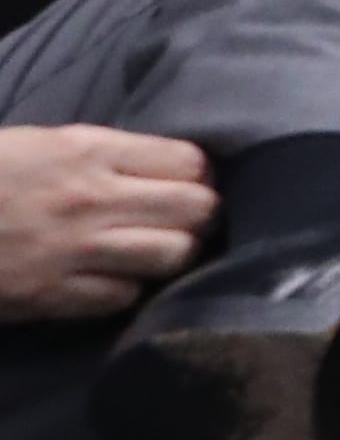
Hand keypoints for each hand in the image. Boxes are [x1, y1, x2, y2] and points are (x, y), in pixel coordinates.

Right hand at [0, 124, 216, 320]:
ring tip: (157, 251)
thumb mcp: (39, 143)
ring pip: (172, 256)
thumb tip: (165, 167)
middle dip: (201, 215)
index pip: (189, 162)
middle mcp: (92, 199)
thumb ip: (103, 154)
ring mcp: (74, 251)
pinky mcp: (52, 295)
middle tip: (185, 220)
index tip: (189, 182)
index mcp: (88, 151)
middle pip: (197, 209)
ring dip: (172, 255)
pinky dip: (127, 290)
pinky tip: (113, 280)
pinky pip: (123, 297)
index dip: (199, 174)